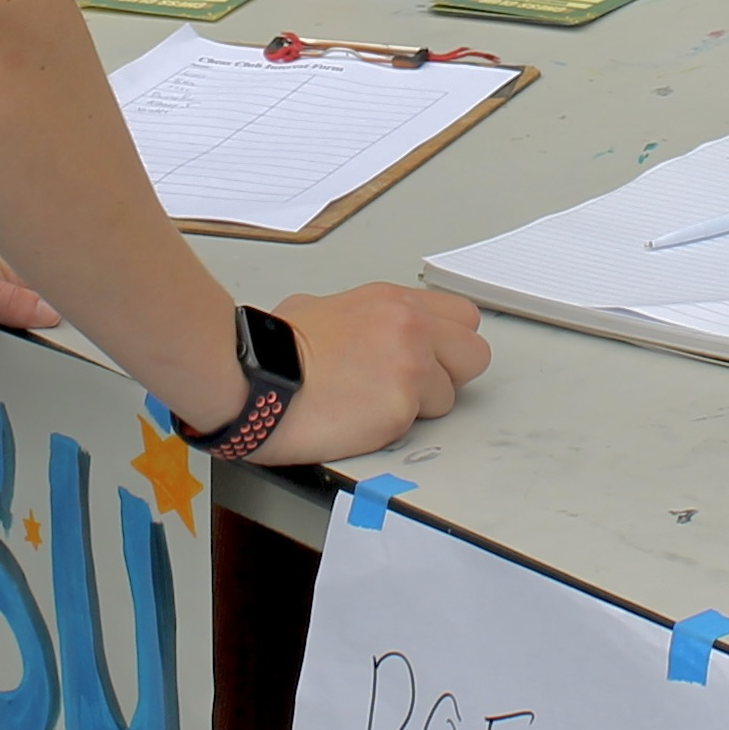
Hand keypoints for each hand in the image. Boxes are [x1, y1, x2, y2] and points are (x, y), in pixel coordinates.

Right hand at [250, 282, 489, 462]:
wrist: (255, 378)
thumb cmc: (273, 347)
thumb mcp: (319, 307)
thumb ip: (360, 318)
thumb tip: (361, 331)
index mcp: (393, 301)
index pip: (462, 317)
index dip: (445, 344)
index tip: (426, 359)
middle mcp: (411, 327)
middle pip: (474, 354)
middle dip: (447, 375)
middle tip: (409, 388)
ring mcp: (411, 367)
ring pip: (449, 397)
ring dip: (418, 407)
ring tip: (371, 405)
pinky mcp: (401, 408)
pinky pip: (419, 425)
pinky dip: (394, 428)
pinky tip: (359, 420)